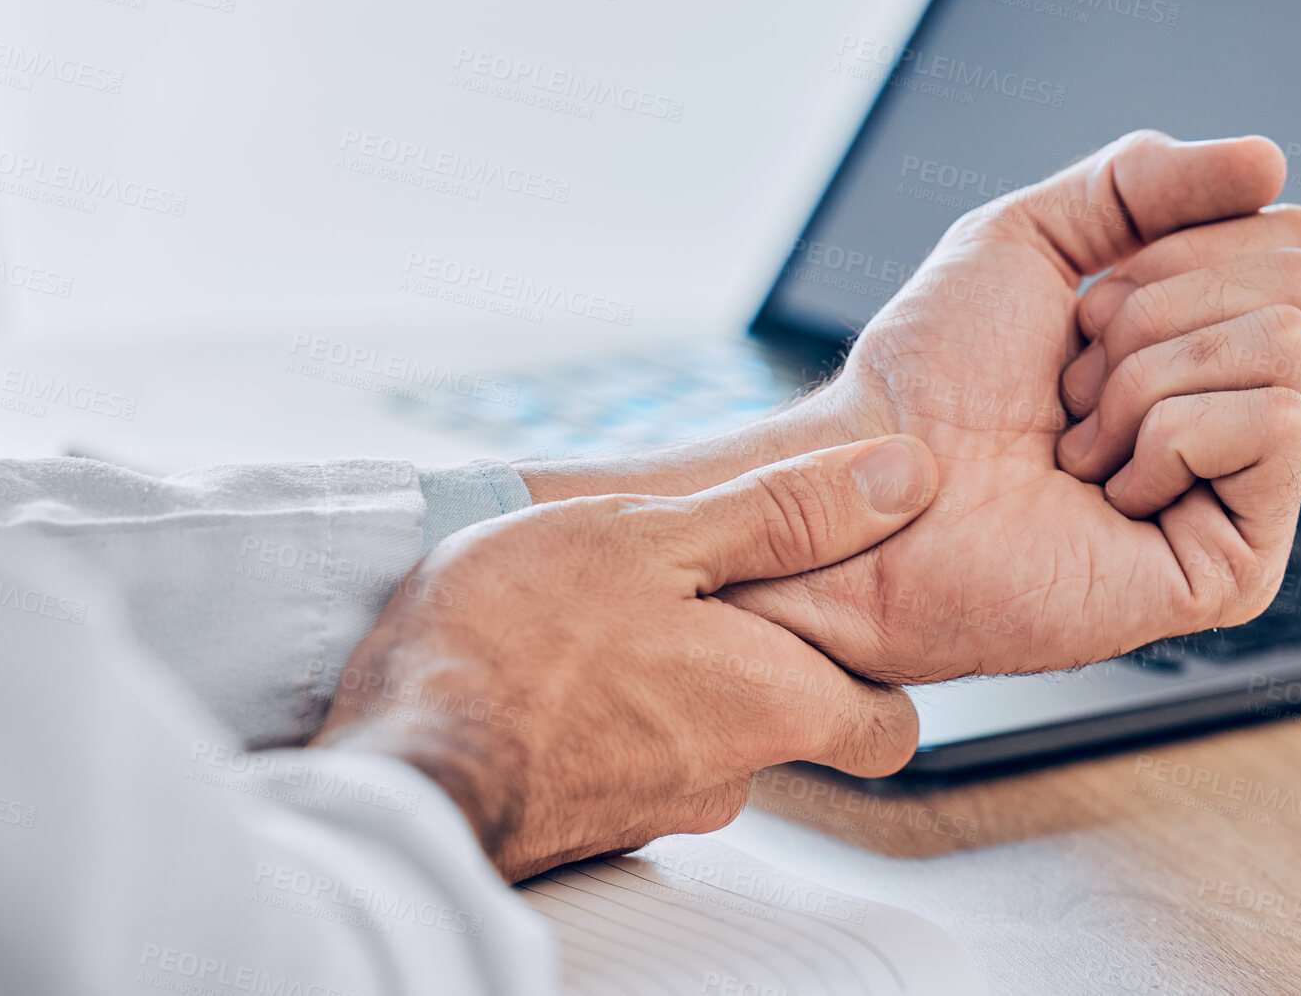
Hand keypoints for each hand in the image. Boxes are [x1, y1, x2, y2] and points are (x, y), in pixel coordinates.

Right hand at [310, 436, 937, 881]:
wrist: (393, 768)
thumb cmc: (518, 644)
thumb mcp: (660, 538)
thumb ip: (788, 514)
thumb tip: (907, 478)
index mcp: (774, 705)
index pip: (888, 725)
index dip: (874, 666)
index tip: (833, 608)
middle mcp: (728, 776)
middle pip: (784, 718)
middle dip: (750, 655)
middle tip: (686, 584)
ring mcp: (651, 809)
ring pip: (697, 734)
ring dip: (665, 677)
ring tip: (597, 613)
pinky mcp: (580, 822)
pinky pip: (622, 756)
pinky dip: (604, 713)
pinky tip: (549, 663)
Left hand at [723, 131, 1300, 681]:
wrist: (876, 489)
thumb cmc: (933, 382)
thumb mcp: (1033, 236)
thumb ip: (1146, 181)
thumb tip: (1271, 164)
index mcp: (1214, 343)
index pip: (1297, 241)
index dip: (1178, 250)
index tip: (1083, 313)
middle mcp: (1243, 414)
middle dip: (1153, 312)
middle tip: (1071, 386)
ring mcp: (1249, 496)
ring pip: (1286, 346)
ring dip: (1143, 378)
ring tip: (1076, 444)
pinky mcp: (1242, 566)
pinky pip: (1276, 425)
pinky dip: (1167, 437)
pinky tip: (1105, 493)